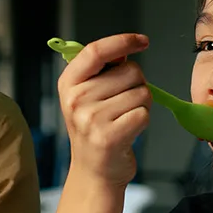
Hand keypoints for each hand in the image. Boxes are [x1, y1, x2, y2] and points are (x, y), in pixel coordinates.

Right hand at [57, 33, 151, 186]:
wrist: (94, 172)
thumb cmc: (95, 129)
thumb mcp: (87, 95)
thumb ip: (103, 70)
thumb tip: (127, 50)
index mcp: (69, 83)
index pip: (96, 50)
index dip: (123, 41)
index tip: (142, 40)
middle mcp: (76, 99)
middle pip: (130, 71)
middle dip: (136, 84)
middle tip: (121, 104)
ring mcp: (91, 118)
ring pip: (141, 93)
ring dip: (141, 105)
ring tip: (123, 119)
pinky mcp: (110, 136)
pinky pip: (143, 114)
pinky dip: (142, 121)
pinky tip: (128, 131)